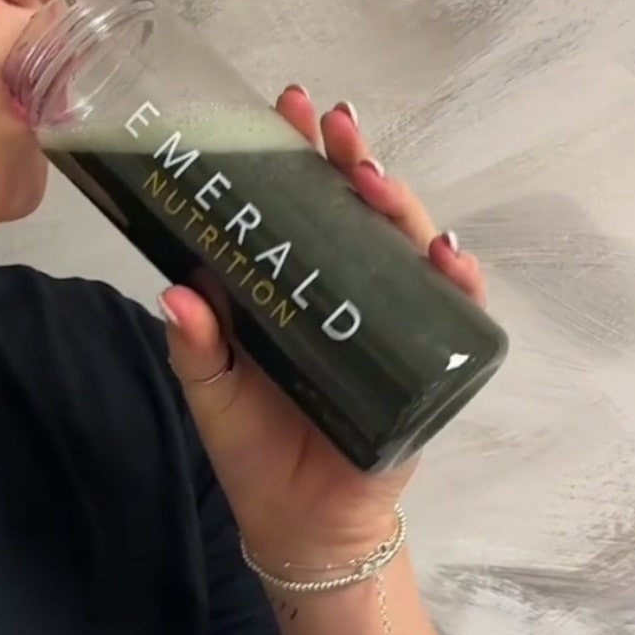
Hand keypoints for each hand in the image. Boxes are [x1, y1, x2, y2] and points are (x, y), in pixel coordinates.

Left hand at [160, 86, 487, 560]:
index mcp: (294, 289)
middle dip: (353, 163)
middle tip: (337, 129)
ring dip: (402, 207)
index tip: (286, 109)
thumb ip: (196, 346)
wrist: (302, 526)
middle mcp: (348, 294)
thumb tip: (177, 291)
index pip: (301, 209)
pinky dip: (457, 282)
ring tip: (377, 180)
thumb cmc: (255, 450)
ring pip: (408, 249)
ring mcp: (393, 324)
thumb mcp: (212, 392)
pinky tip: (448, 255)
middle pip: (359, 215)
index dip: (297, 158)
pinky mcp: (431, 365)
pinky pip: (454, 316)